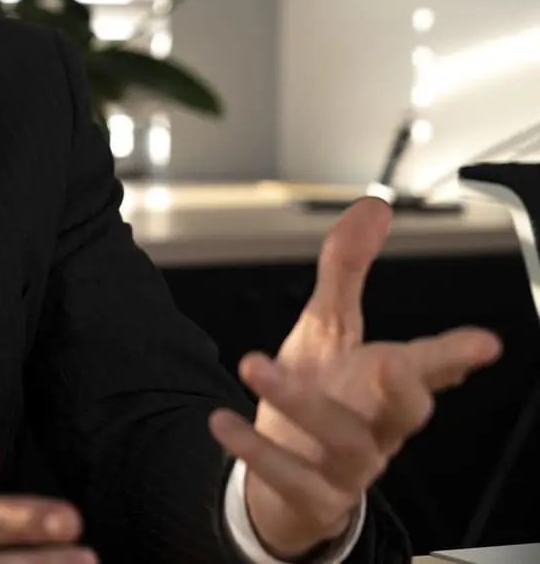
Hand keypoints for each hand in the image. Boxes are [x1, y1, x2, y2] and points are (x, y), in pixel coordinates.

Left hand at [208, 197, 502, 557]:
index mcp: (387, 386)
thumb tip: (373, 207)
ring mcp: (348, 467)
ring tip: (255, 365)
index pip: (430, 367)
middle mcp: (377, 428)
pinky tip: (223, 420)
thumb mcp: (328, 328)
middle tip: (390, 358)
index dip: (456, 356)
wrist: (287, 478)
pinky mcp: (312, 498)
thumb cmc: (320, 394)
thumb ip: (348, 270)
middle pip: (406, 413)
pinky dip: (256, 450)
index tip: (483, 343)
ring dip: (300, 401)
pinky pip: (289, 477)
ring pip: (342, 439)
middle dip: (405, 388)